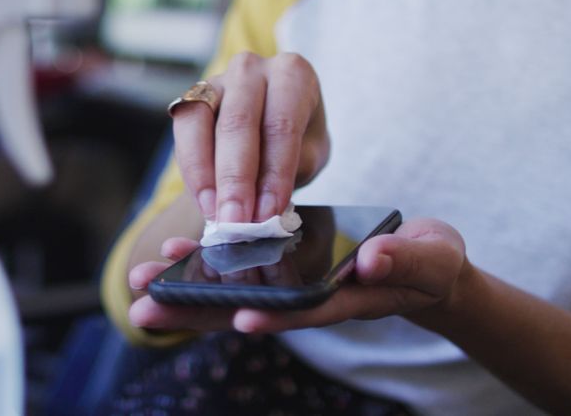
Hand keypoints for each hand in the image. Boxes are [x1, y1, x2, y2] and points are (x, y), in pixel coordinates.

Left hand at [128, 218, 468, 332]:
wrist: (423, 264)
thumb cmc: (429, 264)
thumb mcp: (430, 259)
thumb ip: (404, 259)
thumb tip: (374, 258)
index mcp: (347, 299)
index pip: (306, 312)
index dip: (276, 315)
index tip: (242, 318)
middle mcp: (310, 297)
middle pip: (250, 309)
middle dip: (199, 311)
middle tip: (145, 311)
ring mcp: (293, 285)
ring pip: (234, 293)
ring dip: (188, 289)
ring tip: (140, 285)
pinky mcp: (285, 267)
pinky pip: (240, 268)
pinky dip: (208, 262)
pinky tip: (175, 252)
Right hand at [173, 52, 328, 222]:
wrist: (271, 132)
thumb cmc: (295, 140)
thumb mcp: (308, 156)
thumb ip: (288, 175)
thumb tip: (264, 210)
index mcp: (292, 74)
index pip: (282, 123)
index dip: (274, 172)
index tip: (269, 213)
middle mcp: (251, 69)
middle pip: (238, 122)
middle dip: (236, 179)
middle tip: (236, 221)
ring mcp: (216, 80)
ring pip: (202, 123)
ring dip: (207, 176)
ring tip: (216, 215)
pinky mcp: (190, 99)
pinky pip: (184, 132)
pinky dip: (193, 171)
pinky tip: (204, 200)